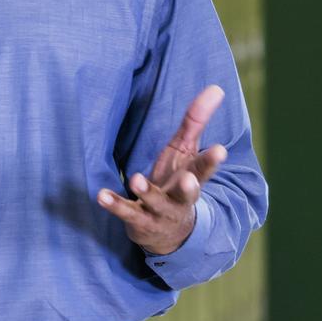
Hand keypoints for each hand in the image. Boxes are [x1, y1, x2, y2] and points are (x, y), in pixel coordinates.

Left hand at [97, 84, 228, 256]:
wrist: (167, 232)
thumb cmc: (177, 181)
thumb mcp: (186, 151)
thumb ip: (196, 120)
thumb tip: (217, 88)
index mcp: (192, 178)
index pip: (204, 168)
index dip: (211, 160)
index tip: (220, 150)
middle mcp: (180, 198)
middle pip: (188, 192)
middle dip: (189, 186)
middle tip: (190, 179)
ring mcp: (159, 212)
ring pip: (155, 202)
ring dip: (146, 191)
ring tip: (136, 179)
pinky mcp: (138, 220)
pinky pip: (126, 212)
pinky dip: (114, 204)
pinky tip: (101, 196)